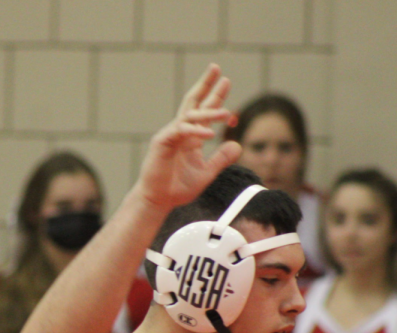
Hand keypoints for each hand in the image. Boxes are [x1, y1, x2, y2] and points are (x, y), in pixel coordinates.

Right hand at [136, 63, 241, 211]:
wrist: (158, 200)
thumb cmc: (177, 188)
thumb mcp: (207, 173)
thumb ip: (221, 159)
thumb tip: (238, 144)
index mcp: (191, 138)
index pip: (204, 111)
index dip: (215, 97)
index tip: (226, 82)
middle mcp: (180, 132)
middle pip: (193, 102)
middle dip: (205, 85)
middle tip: (216, 68)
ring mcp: (170, 135)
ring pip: (190, 117)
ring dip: (209, 113)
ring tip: (227, 113)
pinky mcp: (162, 142)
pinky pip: (180, 132)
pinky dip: (195, 132)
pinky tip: (209, 134)